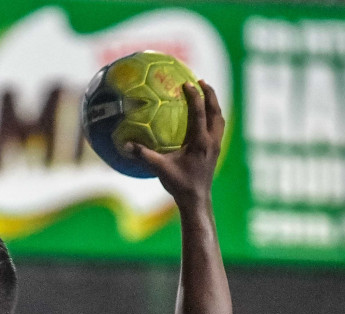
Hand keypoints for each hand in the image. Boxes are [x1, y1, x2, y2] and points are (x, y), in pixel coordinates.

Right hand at [127, 80, 225, 201]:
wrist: (196, 200)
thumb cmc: (179, 184)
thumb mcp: (160, 169)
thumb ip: (144, 155)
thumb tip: (125, 145)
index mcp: (200, 142)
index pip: (200, 113)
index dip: (194, 96)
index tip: (187, 83)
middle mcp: (211, 141)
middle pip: (216, 111)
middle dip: (210, 94)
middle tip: (201, 81)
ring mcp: (216, 146)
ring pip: (219, 120)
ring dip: (214, 105)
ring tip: (206, 94)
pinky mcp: (215, 151)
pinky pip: (217, 129)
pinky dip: (212, 118)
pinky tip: (204, 117)